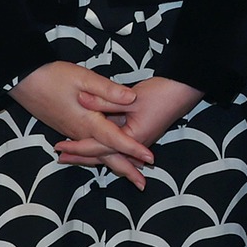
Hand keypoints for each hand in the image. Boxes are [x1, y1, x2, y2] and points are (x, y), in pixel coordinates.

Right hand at [10, 61, 154, 190]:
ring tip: (130, 172)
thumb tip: (132, 99)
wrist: (22, 80)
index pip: (116, 140)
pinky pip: (88, 148)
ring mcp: (72, 132)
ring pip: (96, 154)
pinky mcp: (68, 128)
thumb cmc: (53, 76)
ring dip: (114, 163)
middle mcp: (80, 132)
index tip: (150, 159)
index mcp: (87, 122)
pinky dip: (100, 155)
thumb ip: (108, 90)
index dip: (134, 149)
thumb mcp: (83, 77)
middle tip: (142, 184)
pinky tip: (105, 156)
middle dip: (125, 169)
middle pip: (106, 156)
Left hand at [54, 76, 202, 185]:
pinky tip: (97, 145)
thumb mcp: (132, 97)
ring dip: (92, 152)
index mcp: (133, 137)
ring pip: (111, 150)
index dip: (78, 146)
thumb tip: (81, 100)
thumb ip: (105, 100)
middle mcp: (136, 143)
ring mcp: (140, 138)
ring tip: (72, 155)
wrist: (186, 88)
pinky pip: (118, 144)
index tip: (59, 147)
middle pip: (105, 155)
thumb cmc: (163, 93)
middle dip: (82, 157)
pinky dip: (104, 145)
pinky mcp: (141, 131)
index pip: (100, 147)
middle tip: (61, 158)